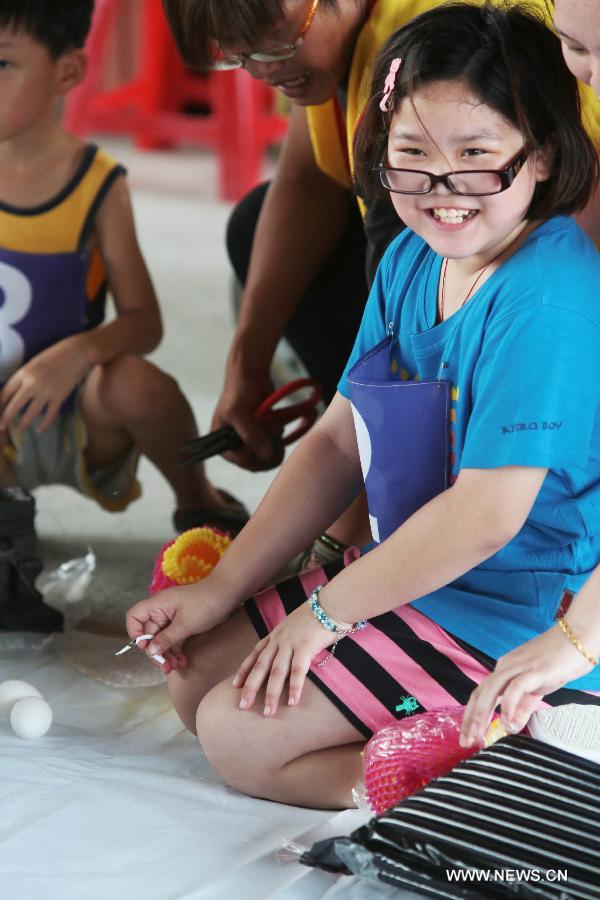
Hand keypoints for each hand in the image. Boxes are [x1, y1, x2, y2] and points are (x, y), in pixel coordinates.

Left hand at [0, 340, 87, 432]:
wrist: (75, 353)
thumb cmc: (54, 357)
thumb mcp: (33, 364)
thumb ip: (24, 378)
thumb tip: (16, 394)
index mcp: (23, 373)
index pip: (6, 392)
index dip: (0, 403)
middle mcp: (32, 383)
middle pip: (14, 405)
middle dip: (6, 418)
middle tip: (2, 426)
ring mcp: (46, 391)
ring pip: (31, 413)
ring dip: (23, 424)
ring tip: (19, 430)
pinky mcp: (59, 397)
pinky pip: (49, 415)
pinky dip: (44, 424)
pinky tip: (40, 430)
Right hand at [125, 581, 228, 674]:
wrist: (229, 593)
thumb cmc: (206, 604)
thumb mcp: (186, 624)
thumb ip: (166, 639)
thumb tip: (150, 651)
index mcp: (158, 605)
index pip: (134, 617)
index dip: (135, 633)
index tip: (146, 647)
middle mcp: (162, 610)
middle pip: (150, 634)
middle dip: (156, 651)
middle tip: (165, 667)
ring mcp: (173, 617)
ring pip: (162, 639)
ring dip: (167, 654)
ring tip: (176, 667)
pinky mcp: (183, 623)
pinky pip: (174, 639)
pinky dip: (177, 651)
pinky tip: (183, 662)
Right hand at [211, 358, 283, 470]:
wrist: (252, 376)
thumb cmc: (239, 391)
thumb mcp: (239, 412)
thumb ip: (250, 435)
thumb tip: (267, 455)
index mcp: (224, 444)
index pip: (242, 462)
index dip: (255, 453)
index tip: (260, 434)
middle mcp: (237, 447)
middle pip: (258, 464)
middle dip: (267, 447)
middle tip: (271, 429)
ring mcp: (253, 443)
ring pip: (270, 456)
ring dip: (275, 440)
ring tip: (271, 422)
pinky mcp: (266, 437)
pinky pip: (277, 447)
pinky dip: (279, 436)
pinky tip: (274, 422)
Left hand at [233, 602, 333, 714]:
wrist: (331, 604)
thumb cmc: (318, 614)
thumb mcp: (296, 624)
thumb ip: (290, 637)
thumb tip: (289, 651)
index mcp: (276, 634)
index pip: (255, 653)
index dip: (244, 669)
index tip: (235, 685)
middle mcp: (280, 639)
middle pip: (260, 666)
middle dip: (250, 687)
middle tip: (242, 706)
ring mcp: (291, 642)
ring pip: (277, 671)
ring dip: (272, 693)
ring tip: (268, 712)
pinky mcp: (305, 646)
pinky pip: (298, 670)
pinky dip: (295, 687)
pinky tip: (293, 702)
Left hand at [460, 623, 594, 745]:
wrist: (577, 638)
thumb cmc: (557, 662)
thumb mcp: (536, 689)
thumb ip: (523, 707)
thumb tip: (510, 726)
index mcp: (504, 670)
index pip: (480, 694)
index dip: (471, 716)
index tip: (467, 736)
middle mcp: (506, 667)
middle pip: (480, 693)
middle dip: (470, 719)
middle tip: (466, 741)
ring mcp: (519, 667)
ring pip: (491, 689)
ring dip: (482, 713)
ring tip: (478, 734)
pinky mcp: (535, 670)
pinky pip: (515, 687)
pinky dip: (508, 704)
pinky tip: (506, 720)